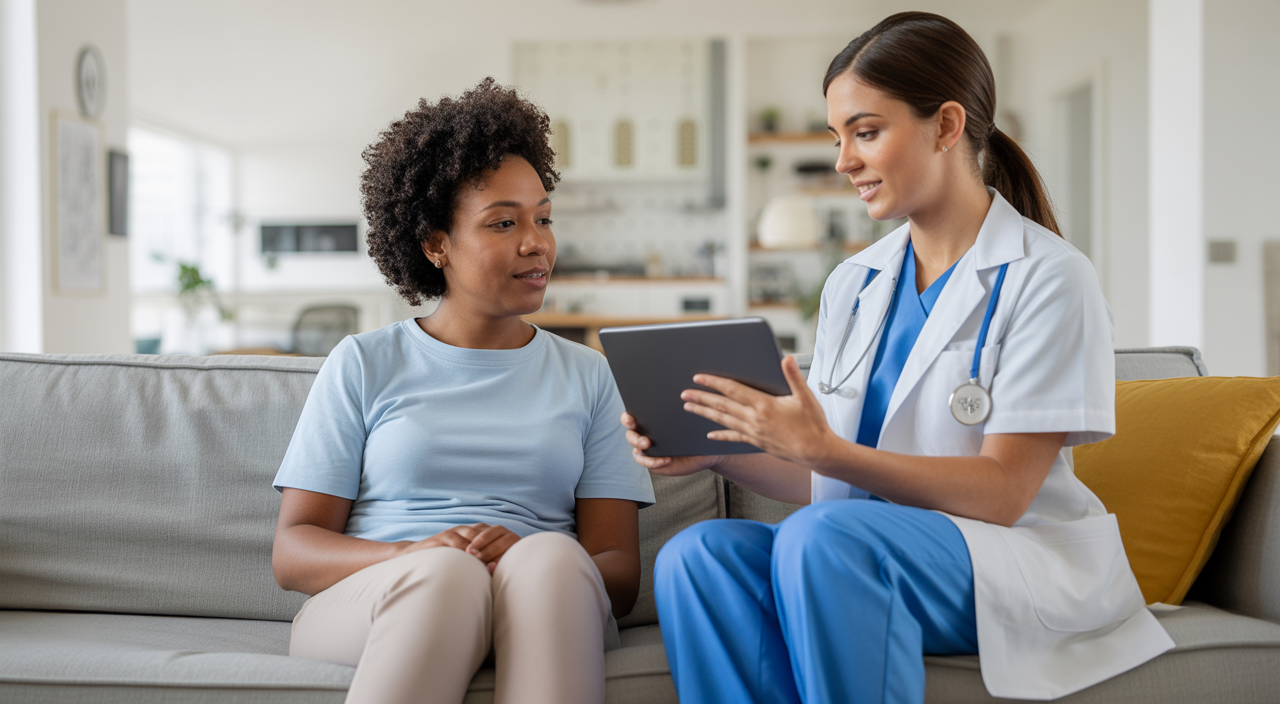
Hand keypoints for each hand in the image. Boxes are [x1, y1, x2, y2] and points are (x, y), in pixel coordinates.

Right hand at [403, 524, 520, 572]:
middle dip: (496, 550)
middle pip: (487, 536)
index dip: (504, 548)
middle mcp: (466, 530)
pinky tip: (471, 562)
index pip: (495, 536)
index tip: (513, 562)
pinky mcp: (442, 537)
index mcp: (475, 533)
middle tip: (505, 564)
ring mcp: (454, 532)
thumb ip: (482, 565)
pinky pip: (456, 542)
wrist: (416, 557)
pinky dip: (465, 551)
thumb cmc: (446, 564)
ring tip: (491, 565)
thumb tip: (501, 576)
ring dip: (483, 551)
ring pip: (474, 538)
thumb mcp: (466, 562)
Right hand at [621, 412, 724, 475]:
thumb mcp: (690, 417)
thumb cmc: (697, 430)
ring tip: (649, 446)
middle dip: (634, 437)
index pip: (631, 417)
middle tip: (645, 440)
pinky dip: (653, 462)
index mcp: (650, 420)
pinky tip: (667, 459)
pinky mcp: (654, 461)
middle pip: (630, 435)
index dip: (627, 418)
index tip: (630, 420)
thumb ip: (681, 408)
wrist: (706, 450)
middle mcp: (645, 433)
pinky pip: (646, 462)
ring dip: (640, 448)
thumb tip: (678, 395)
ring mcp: (648, 449)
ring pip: (636, 449)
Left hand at [681, 355, 835, 466]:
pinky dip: (721, 435)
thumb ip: (793, 376)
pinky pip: (734, 438)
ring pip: (723, 421)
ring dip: (705, 413)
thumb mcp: (806, 396)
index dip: (714, 382)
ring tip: (689, 408)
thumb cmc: (813, 424)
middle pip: (722, 406)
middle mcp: (755, 419)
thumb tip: (786, 358)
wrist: (817, 452)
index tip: (698, 378)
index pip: (733, 390)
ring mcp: (754, 433)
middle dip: (701, 398)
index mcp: (764, 405)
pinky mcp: (757, 443)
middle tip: (684, 394)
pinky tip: (709, 436)